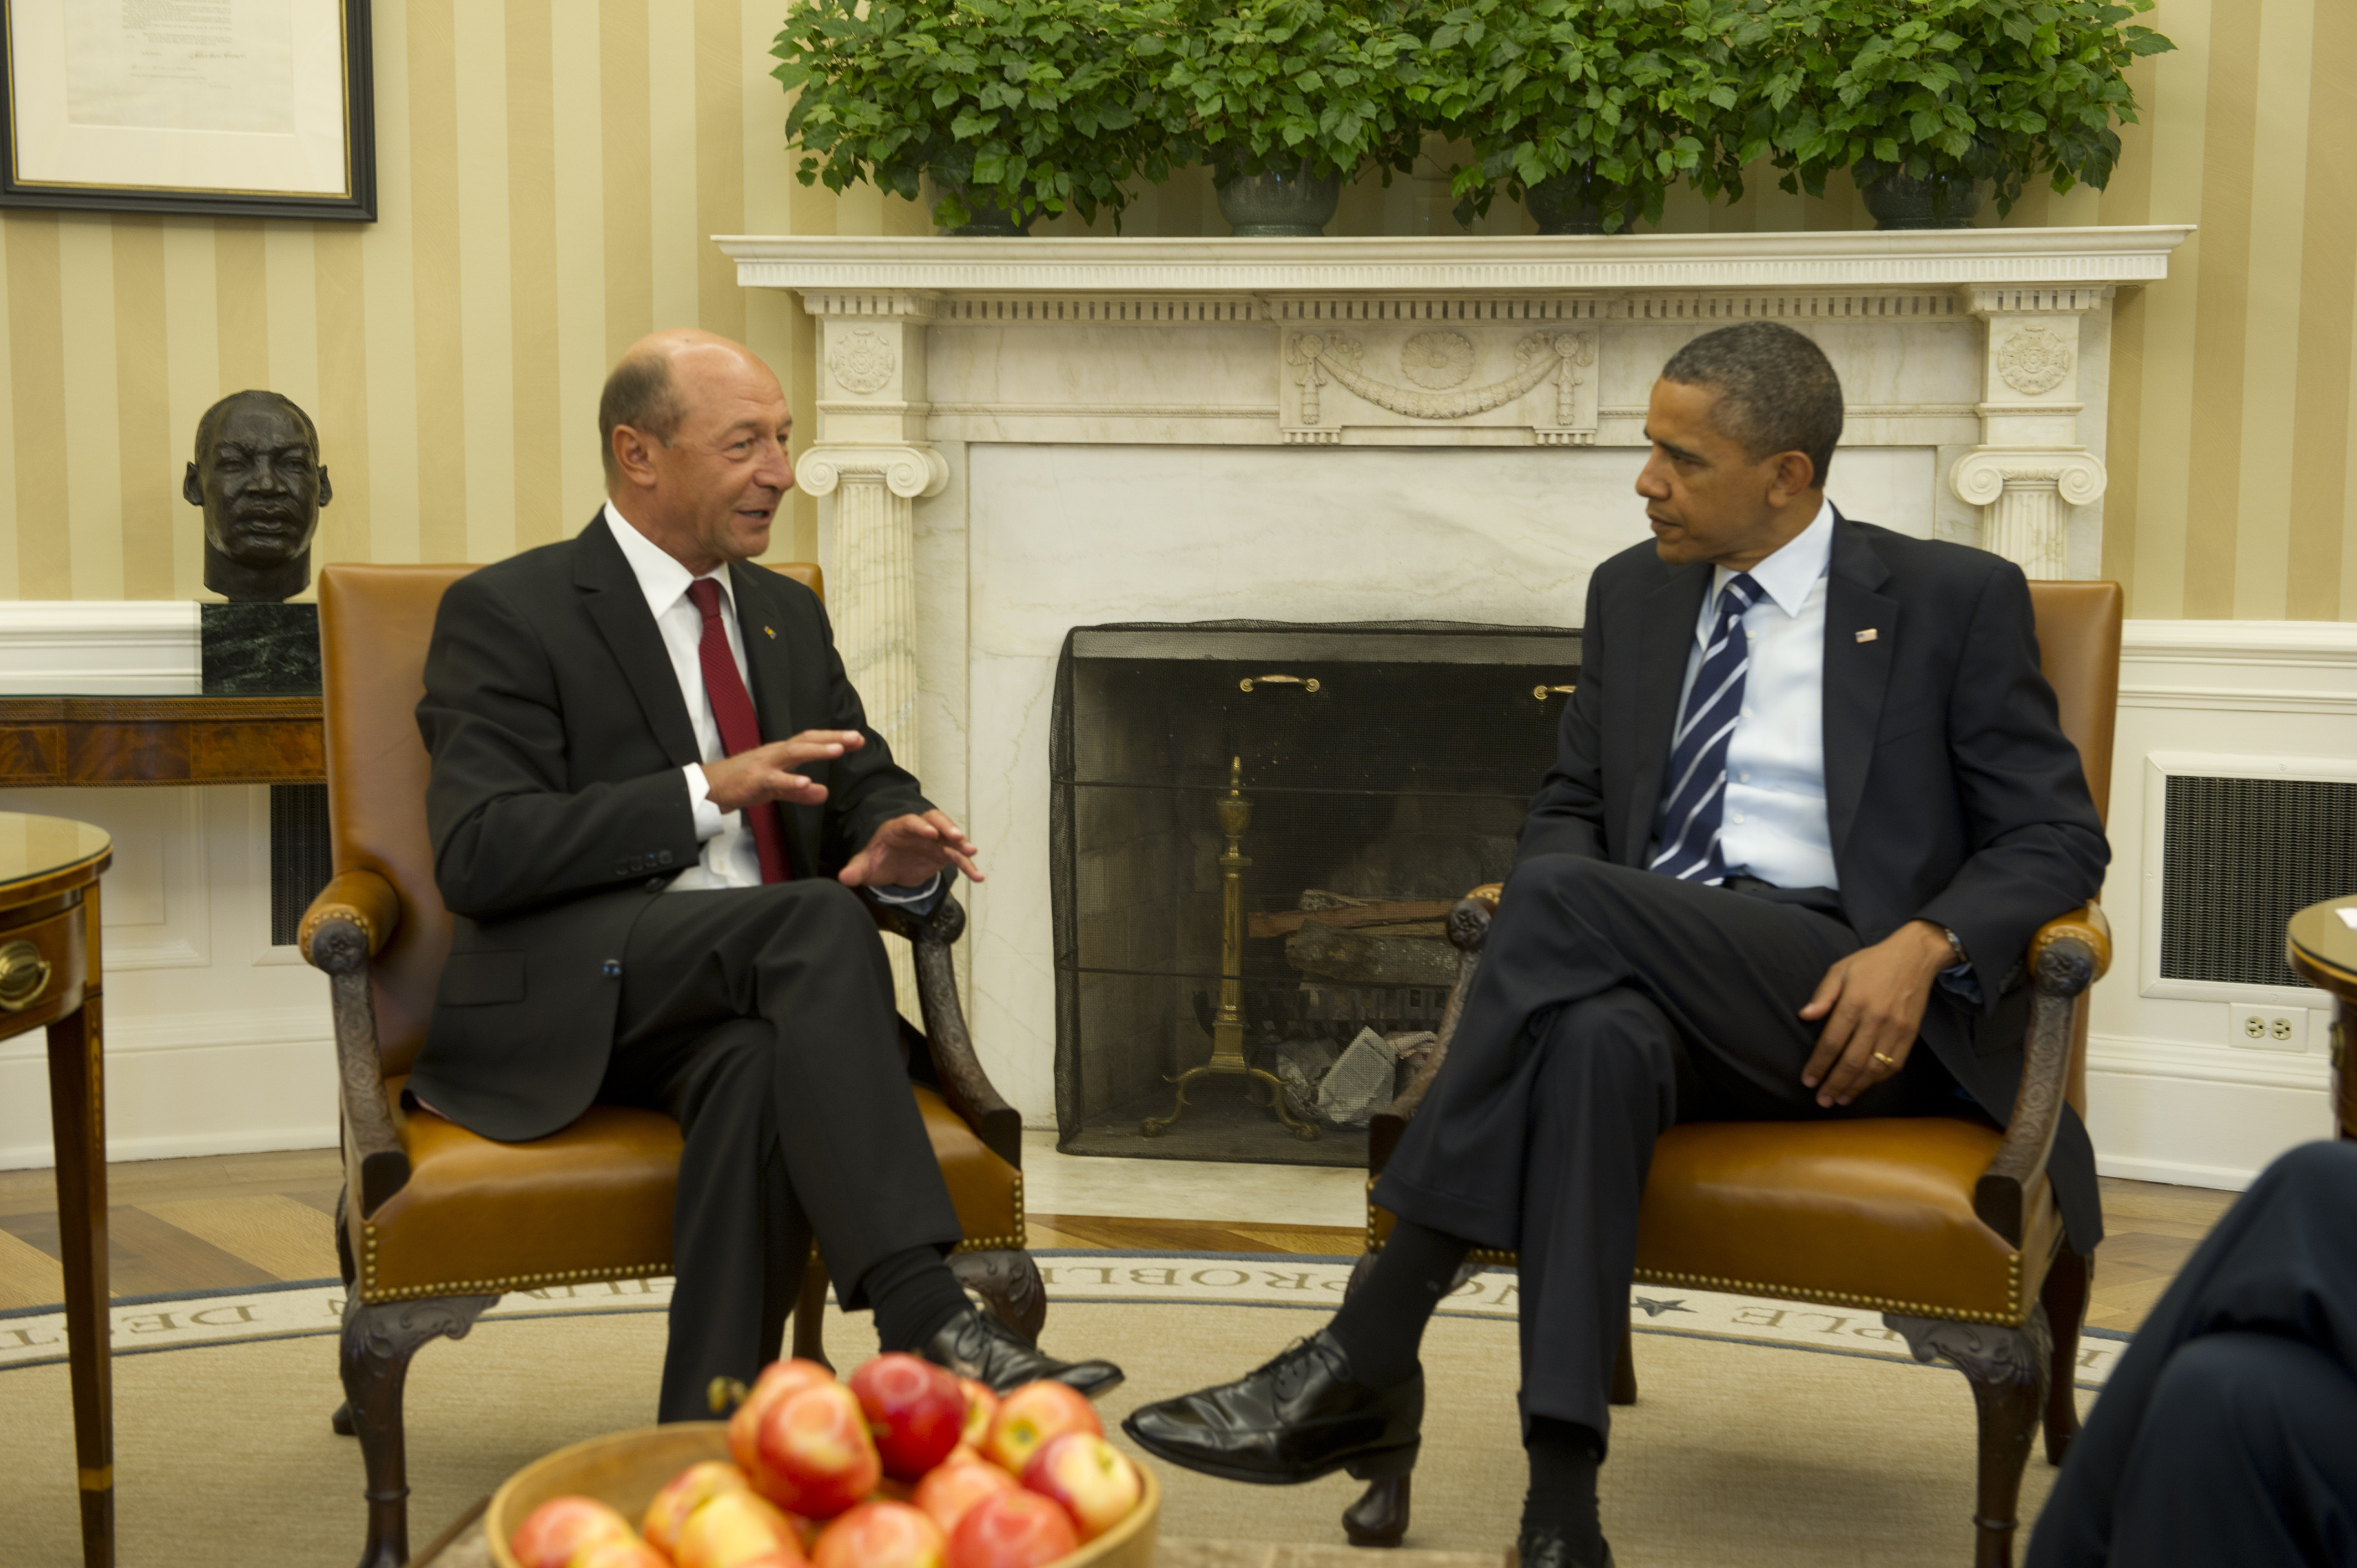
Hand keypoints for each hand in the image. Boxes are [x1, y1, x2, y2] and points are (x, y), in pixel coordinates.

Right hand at [702, 730, 864, 811]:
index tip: (857, 739)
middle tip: (856, 738)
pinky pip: (774, 780)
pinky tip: (806, 782)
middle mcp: (775, 754)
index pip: (811, 741)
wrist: (709, 788)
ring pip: (793, 753)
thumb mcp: (775, 789)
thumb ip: (799, 792)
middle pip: (806, 740)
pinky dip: (790, 780)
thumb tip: (823, 793)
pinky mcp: (754, 780)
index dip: (834, 738)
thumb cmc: (742, 783)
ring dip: (816, 751)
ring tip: (838, 750)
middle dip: (832, 738)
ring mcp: (764, 765)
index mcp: (781, 753)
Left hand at [840, 809, 984, 888]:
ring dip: (961, 844)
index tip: (930, 834)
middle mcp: (919, 830)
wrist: (888, 866)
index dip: (920, 826)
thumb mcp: (864, 866)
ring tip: (971, 852)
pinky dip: (967, 865)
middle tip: (956, 836)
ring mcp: (933, 841)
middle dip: (946, 827)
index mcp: (898, 828)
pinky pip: (957, 857)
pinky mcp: (942, 854)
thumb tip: (844, 878)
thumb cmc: (876, 860)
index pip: (910, 822)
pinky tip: (977, 876)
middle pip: (935, 821)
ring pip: (950, 838)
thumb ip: (856, 870)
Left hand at [1797, 920, 1954, 1107]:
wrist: (1914, 957)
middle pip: (1852, 1061)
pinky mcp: (1910, 1035)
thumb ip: (1823, 995)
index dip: (1819, 1065)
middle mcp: (1876, 1019)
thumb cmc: (1871, 963)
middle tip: (1822, 1100)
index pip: (1832, 1042)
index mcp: (1854, 1003)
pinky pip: (1894, 1065)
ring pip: (1874, 1068)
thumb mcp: (1840, 969)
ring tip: (1840, 1100)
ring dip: (1856, 1087)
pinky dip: (1878, 1079)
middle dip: (1835, 1084)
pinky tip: (1864, 1086)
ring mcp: (1896, 1029)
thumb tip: (1804, 1016)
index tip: (1808, 1081)